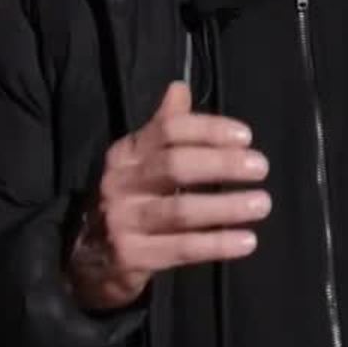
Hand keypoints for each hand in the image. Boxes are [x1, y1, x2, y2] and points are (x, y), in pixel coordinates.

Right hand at [67, 80, 270, 312]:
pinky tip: (247, 241)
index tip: (245, 136)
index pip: (169, 130)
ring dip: (226, 206)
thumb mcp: (137, 162)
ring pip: (180, 210)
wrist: (85, 258)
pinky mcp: (131, 257)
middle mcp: (120, 183)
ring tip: (261, 203)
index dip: (209, 130)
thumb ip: (162, 128)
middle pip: (175, 165)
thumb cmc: (127, 202)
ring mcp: (123, 220)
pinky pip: (181, 248)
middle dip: (222, 164)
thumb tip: (179, 87)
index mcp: (125, 154)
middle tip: (261, 167)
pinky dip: (217, 244)